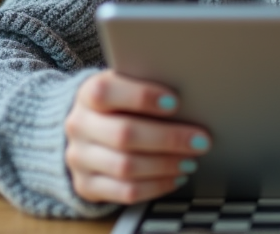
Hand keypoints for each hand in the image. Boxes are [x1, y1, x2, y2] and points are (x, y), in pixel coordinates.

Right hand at [65, 70, 211, 204]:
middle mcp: (79, 126)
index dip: (142, 97)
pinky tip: (176, 177)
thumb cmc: (119, 104)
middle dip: (168, 138)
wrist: (87, 131)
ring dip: (165, 165)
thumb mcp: (126, 87)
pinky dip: (156, 186)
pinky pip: (125, 192)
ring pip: (125, 167)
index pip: (106, 93)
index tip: (175, 102)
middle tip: (201, 140)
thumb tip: (191, 97)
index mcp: (88, 93)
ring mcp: (80, 158)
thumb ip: (148, 87)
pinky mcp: (87, 186)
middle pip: (123, 134)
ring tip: (191, 161)